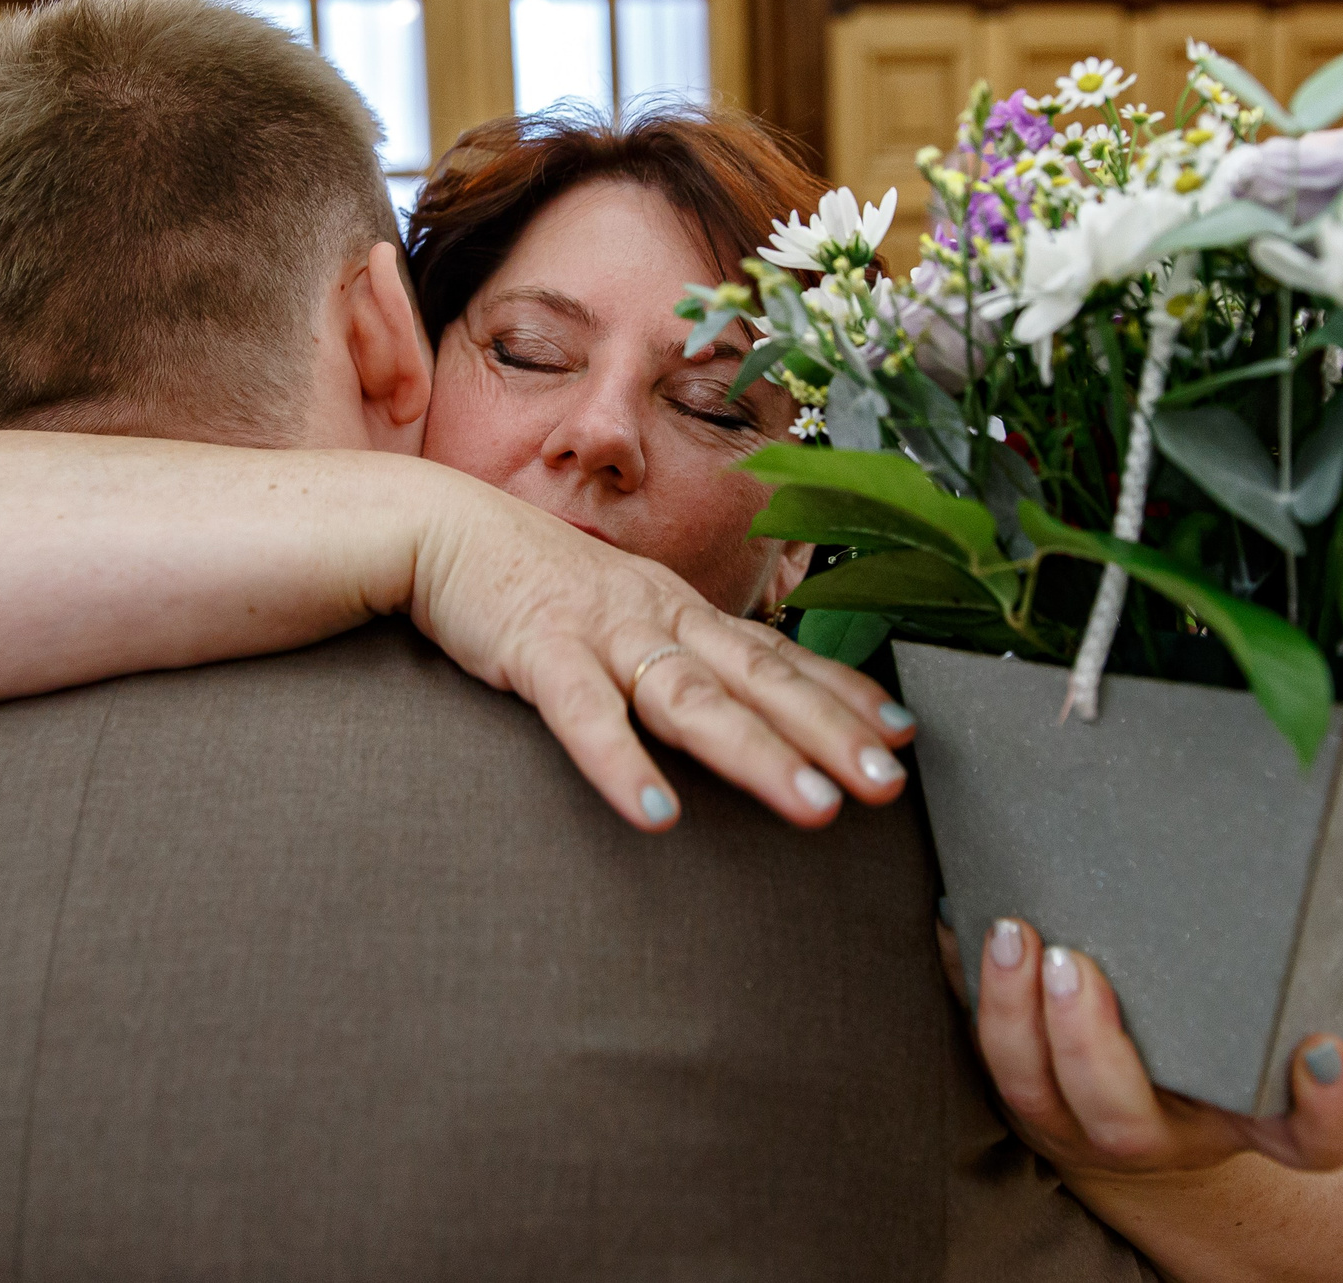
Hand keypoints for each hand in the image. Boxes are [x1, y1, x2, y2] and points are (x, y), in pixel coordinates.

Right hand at [407, 471, 911, 831]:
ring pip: (692, 698)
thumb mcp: (620, 610)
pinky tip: (658, 814)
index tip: (903, 735)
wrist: (439, 528)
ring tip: (812, 806)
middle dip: (830, 733)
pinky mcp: (538, 650)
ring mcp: (601, 631)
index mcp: (680, 609)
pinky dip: (623, 765)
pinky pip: (584, 716)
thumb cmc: (531, 581)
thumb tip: (737, 697)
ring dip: (757, 754)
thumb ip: (676, 651)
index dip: (842, 695)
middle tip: (887, 784)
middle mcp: (657, 616)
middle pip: (759, 679)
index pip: (779, 654)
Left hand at [942, 916, 1342, 1179]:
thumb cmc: (1214, 1054)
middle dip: (1088, 1044)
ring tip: (1010, 936)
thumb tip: (1323, 956)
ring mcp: (1076, 1121)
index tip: (1324, 1053)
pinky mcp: (1019, 1087)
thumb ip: (1289, 1007)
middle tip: (1073, 963)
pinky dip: (958, 981)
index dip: (1324, 1109)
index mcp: (1244, 1119)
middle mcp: (1159, 1133)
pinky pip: (972, 1044)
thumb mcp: (1259, 1035)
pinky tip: (952, 919)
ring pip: (1030, 1093)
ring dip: (1010, 1013)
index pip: (1308, 1139)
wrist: (1153, 1112)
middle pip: (1122, 1121)